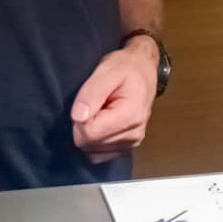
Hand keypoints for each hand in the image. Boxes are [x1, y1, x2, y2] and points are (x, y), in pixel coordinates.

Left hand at [71, 38, 158, 163]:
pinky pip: (100, 154)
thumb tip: (78, 117)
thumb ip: (92, 93)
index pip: (89, 133)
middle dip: (83, 125)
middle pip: (89, 144)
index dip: (80, 118)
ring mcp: (132, 143)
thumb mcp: (107, 71)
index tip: (88, 102)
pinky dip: (95, 141)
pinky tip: (101, 123)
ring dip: (89, 133)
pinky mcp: (127, 147)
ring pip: (92, 151)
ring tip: (99, 111)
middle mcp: (134, 135)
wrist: (144, 69)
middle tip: (93, 105)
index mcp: (130, 116)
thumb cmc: (127, 67)